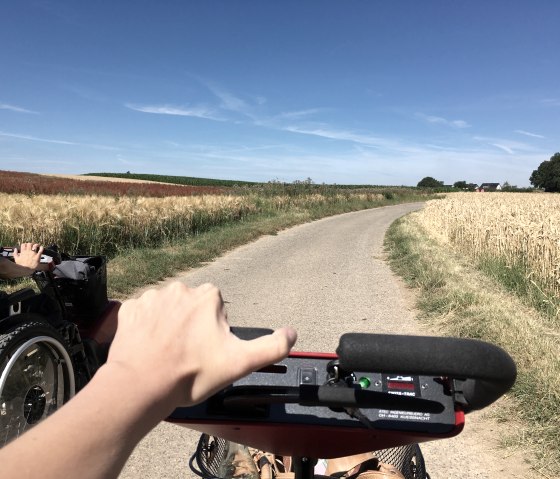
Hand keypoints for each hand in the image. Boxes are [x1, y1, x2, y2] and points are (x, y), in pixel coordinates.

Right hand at [13, 243, 42, 270]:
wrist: (26, 270)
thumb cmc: (21, 265)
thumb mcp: (16, 259)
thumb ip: (15, 253)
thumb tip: (15, 249)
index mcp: (23, 252)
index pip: (23, 244)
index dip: (25, 244)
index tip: (26, 245)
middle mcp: (28, 251)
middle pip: (29, 244)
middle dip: (31, 244)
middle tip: (32, 245)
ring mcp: (33, 253)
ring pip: (35, 245)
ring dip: (36, 245)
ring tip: (37, 245)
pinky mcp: (38, 256)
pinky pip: (40, 250)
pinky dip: (41, 248)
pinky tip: (41, 247)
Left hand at [107, 282, 296, 414]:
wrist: (140, 386)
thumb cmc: (190, 374)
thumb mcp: (240, 363)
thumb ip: (271, 347)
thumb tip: (292, 334)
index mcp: (208, 296)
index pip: (217, 309)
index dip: (214, 332)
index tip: (206, 351)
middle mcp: (180, 289)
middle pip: (191, 307)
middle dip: (191, 326)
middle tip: (186, 355)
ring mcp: (152, 297)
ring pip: (166, 310)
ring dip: (167, 326)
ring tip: (165, 354)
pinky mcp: (129, 309)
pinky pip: (141, 314)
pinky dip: (143, 328)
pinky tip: (146, 347)